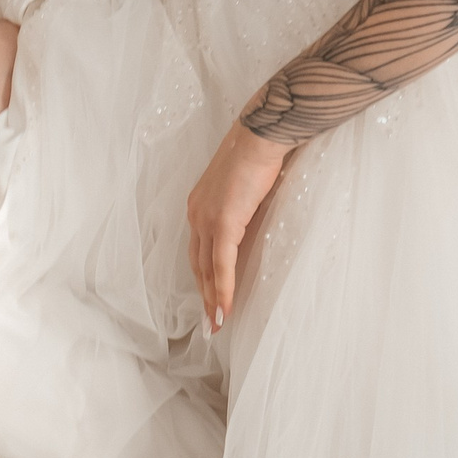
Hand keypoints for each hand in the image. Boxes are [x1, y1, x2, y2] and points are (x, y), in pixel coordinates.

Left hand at [186, 120, 288, 332]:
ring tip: (217, 322)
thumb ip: (242, 207)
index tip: (208, 296)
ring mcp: (207, 219)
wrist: (261, 136)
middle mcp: (197, 214)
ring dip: (211, 298)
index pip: (198, 249)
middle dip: (204, 294)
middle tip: (210, 320)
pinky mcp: (223, 224)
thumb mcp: (245, 185)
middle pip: (197, 264)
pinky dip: (222, 289)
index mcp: (199, 204)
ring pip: (206, 269)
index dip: (203, 275)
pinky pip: (221, 266)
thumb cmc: (259, 152)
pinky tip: (225, 308)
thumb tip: (253, 220)